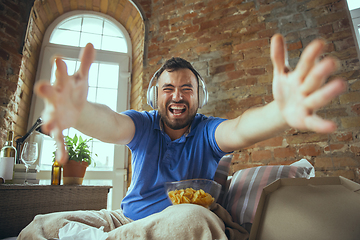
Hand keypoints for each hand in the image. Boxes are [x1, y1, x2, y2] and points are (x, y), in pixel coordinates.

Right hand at [35, 43, 95, 162]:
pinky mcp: (60, 127)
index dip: (60, 68)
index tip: (60, 59)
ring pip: (50, 118)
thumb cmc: (74, 90)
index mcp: (62, 84)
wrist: (73, 108)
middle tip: (41, 85)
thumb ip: (85, 63)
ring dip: (49, 122)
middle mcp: (55, 98)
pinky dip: (61, 148)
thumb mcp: (81, 78)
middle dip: (46, 90)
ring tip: (49, 127)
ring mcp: (55, 114)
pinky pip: (59, 139)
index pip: (60, 74)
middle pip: (50, 93)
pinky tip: (62, 159)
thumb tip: (91, 44)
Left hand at [271, 34, 345, 132]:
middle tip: (331, 62)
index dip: (311, 55)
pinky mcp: (306, 120)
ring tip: (340, 84)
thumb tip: (276, 36)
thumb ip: (279, 57)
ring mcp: (308, 104)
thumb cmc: (286, 89)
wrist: (283, 111)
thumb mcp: (281, 74)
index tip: (319, 43)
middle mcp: (308, 89)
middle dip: (321, 71)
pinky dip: (323, 125)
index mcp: (301, 76)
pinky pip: (315, 122)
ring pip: (318, 98)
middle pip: (314, 79)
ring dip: (327, 93)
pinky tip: (332, 126)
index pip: (306, 63)